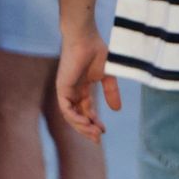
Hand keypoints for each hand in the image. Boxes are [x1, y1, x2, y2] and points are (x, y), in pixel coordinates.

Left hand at [57, 27, 118, 142]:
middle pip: (79, 117)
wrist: (85, 38)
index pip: (87, 111)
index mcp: (83, 89)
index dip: (95, 122)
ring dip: (82, 127)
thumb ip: (111, 93)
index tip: (104, 131)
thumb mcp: (108, 76)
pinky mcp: (61, 89)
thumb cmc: (97, 52)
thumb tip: (117, 110)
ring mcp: (66, 91)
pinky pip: (66, 109)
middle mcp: (73, 92)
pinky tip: (86, 123)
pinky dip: (75, 118)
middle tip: (98, 140)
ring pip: (71, 116)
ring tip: (94, 133)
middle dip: (88, 129)